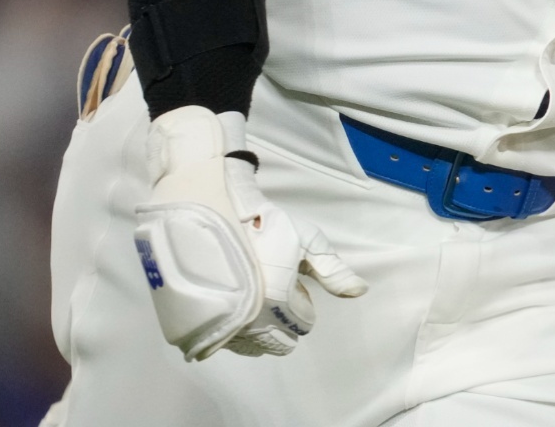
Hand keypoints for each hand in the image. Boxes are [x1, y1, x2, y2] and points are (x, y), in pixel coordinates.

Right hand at [132, 106, 366, 360]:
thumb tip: (360, 292)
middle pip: (276, 342)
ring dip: (254, 327)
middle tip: (270, 286)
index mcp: (277, 305)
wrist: (211, 208)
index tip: (290, 280)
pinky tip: (229, 301)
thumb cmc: (264, 222)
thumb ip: (332, 270)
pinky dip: (228, 329)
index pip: (302, 326)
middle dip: (280, 319)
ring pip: (248, 345)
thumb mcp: (305, 240)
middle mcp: (247, 324)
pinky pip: (220, 342)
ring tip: (250, 292)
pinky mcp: (194, 325)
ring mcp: (218, 326)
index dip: (301, 302)